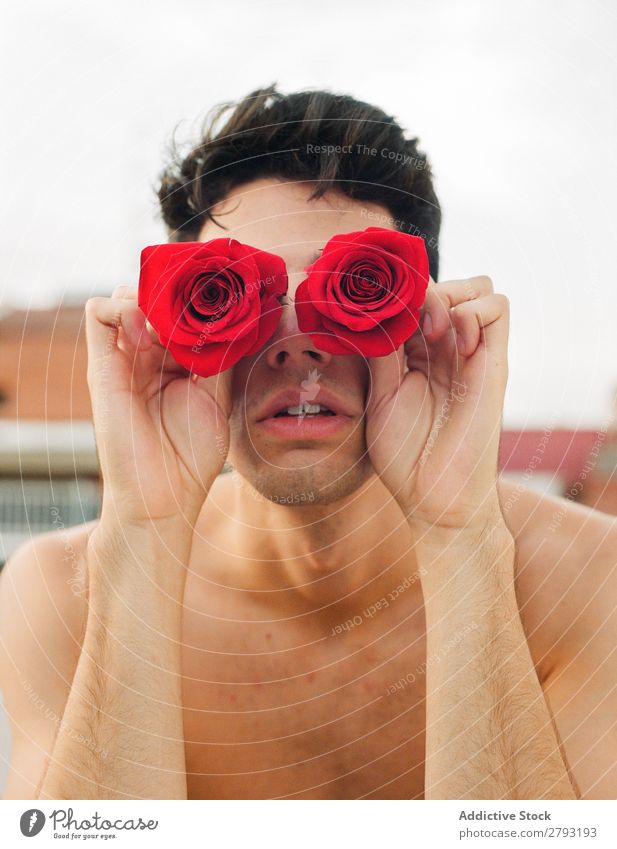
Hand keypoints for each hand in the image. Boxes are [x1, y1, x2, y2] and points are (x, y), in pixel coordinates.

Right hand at [85, 286, 231, 528]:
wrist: (164, 495)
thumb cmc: (192, 455)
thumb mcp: (217, 397)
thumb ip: (218, 357)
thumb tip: (229, 316)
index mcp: (177, 362)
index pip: (182, 312)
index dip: (198, 300)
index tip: (222, 298)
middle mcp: (149, 356)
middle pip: (155, 298)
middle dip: (177, 295)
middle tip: (196, 309)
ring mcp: (124, 359)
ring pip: (127, 297)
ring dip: (151, 299)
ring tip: (173, 325)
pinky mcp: (101, 366)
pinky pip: (98, 314)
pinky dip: (122, 306)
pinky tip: (149, 330)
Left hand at [365, 275, 508, 537]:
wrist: (435, 496)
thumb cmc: (405, 456)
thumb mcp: (381, 396)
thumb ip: (381, 352)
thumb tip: (369, 311)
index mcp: (415, 355)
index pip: (412, 299)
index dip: (395, 295)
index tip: (372, 312)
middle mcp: (445, 348)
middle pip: (444, 285)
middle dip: (422, 291)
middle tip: (405, 323)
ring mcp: (471, 353)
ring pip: (476, 287)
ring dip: (450, 295)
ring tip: (430, 331)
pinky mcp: (494, 363)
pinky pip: (499, 308)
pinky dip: (474, 310)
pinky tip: (453, 342)